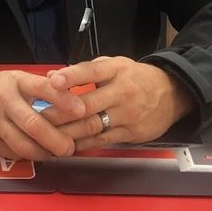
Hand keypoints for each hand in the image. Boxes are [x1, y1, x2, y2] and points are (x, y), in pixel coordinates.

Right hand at [0, 68, 86, 160]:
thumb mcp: (17, 78)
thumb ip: (42, 86)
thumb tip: (72, 93)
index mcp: (16, 82)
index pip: (43, 88)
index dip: (63, 99)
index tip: (81, 109)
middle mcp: (4, 101)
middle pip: (33, 124)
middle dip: (56, 139)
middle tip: (70, 147)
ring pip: (22, 145)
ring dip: (43, 153)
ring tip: (56, 154)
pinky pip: (11, 154)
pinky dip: (27, 157)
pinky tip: (36, 154)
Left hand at [42, 56, 194, 151]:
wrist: (172, 94)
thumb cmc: (135, 77)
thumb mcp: (114, 65)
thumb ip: (84, 71)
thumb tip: (52, 77)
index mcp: (117, 70)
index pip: (92, 71)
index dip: (72, 77)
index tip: (53, 82)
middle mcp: (123, 92)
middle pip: (88, 104)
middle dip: (61, 113)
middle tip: (38, 118)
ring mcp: (128, 115)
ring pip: (92, 126)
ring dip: (68, 132)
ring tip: (47, 135)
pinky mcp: (131, 134)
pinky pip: (102, 141)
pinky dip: (82, 144)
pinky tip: (67, 146)